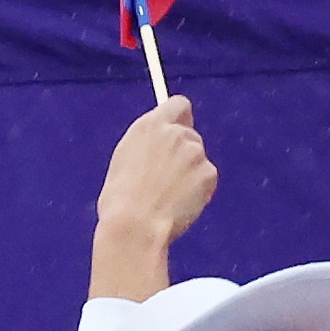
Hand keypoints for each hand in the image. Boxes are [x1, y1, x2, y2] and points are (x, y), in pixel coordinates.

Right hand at [86, 98, 216, 301]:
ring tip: (169, 196)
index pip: (178, 105)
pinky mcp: (208, 172)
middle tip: (168, 179)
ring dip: (190, 173)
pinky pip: (207, 179)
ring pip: (198, 159)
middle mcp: (174, 133)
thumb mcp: (126, 158)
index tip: (179, 129)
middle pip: (190, 135)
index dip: (180, 119)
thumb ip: (147, 144)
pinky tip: (180, 204)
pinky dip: (199, 190)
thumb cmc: (120, 200)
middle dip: (184, 153)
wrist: (135, 225)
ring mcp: (194, 152)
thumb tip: (157, 145)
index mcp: (149, 126)